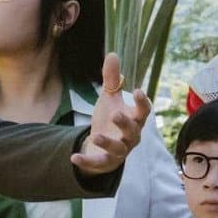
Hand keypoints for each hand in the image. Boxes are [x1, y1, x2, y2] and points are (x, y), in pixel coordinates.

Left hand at [73, 53, 152, 175]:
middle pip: (132, 131)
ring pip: (117, 149)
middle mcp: (131, 136)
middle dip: (125, 123)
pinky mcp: (106, 162)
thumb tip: (112, 54)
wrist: (103, 147)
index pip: (143, 111)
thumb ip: (112, 79)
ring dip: (107, 142)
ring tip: (96, 135)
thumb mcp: (110, 99)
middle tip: (117, 114)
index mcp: (135, 120)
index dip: (142, 102)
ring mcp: (119, 151)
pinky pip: (98, 162)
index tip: (137, 91)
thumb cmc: (111, 120)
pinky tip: (73, 157)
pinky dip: (86, 161)